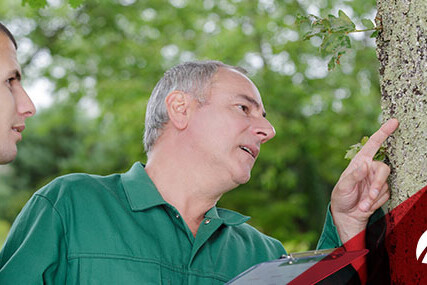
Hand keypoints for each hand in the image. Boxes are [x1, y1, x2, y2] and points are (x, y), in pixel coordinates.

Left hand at [331, 118, 398, 242]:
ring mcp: (377, 180)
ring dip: (374, 196)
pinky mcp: (382, 191)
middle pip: (383, 169)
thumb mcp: (343, 186)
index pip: (373, 145)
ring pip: (385, 184)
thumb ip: (354, 175)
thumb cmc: (341, 197)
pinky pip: (386, 194)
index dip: (383, 133)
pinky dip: (376, 202)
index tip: (393, 122)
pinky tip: (366, 205)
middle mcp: (370, 168)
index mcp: (359, 162)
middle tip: (370, 196)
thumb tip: (365, 165)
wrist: (346, 215)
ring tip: (362, 204)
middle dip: (378, 183)